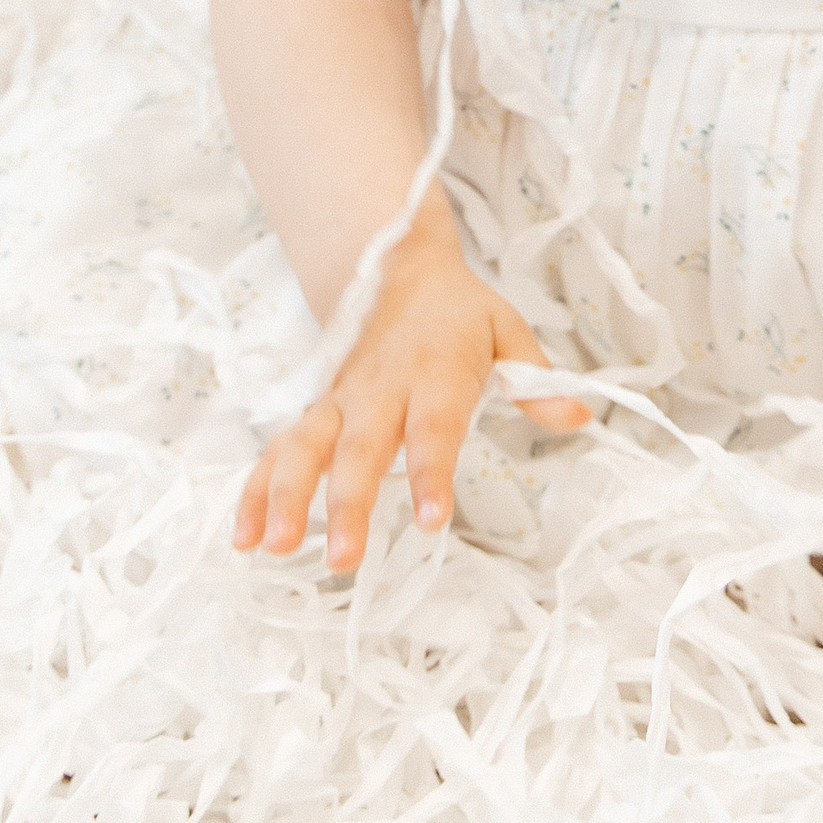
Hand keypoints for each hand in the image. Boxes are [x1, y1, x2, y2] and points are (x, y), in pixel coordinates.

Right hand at [235, 229, 588, 568]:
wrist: (394, 264)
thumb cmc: (457, 311)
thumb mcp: (507, 331)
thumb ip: (538, 378)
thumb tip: (578, 416)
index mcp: (433, 373)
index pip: (434, 428)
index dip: (432, 473)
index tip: (432, 519)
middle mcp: (380, 390)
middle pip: (360, 449)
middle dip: (348, 504)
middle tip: (344, 559)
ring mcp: (339, 402)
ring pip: (305, 449)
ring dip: (287, 498)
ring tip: (276, 549)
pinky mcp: (315, 412)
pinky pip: (278, 451)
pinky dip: (256, 491)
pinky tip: (243, 537)